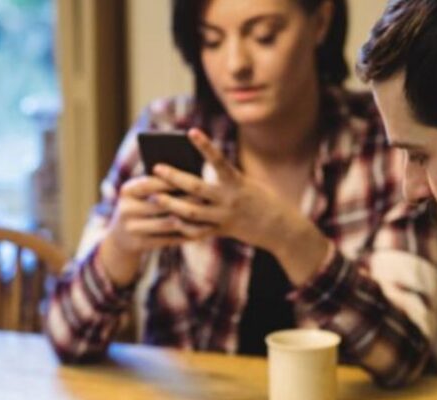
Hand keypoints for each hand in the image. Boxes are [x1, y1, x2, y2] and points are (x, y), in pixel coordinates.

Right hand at [99, 175, 216, 285]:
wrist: (121, 238)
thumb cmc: (140, 207)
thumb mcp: (141, 194)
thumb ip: (158, 185)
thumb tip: (188, 176)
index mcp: (127, 191)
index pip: (151, 183)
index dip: (172, 181)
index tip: (194, 177)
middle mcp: (126, 209)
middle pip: (161, 204)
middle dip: (185, 200)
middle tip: (206, 197)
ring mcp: (132, 228)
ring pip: (167, 223)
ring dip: (188, 219)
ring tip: (206, 213)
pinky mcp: (140, 244)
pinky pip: (168, 239)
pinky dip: (185, 234)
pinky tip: (200, 230)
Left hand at [149, 129, 314, 253]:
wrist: (280, 228)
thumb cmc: (260, 200)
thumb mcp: (245, 184)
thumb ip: (222, 180)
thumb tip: (191, 175)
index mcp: (237, 182)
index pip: (218, 160)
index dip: (205, 146)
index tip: (191, 131)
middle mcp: (230, 199)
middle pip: (196, 187)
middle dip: (174, 177)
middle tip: (156, 168)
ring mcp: (225, 217)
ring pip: (192, 212)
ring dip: (171, 204)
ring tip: (155, 196)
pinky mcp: (223, 231)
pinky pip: (198, 231)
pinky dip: (183, 226)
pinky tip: (171, 220)